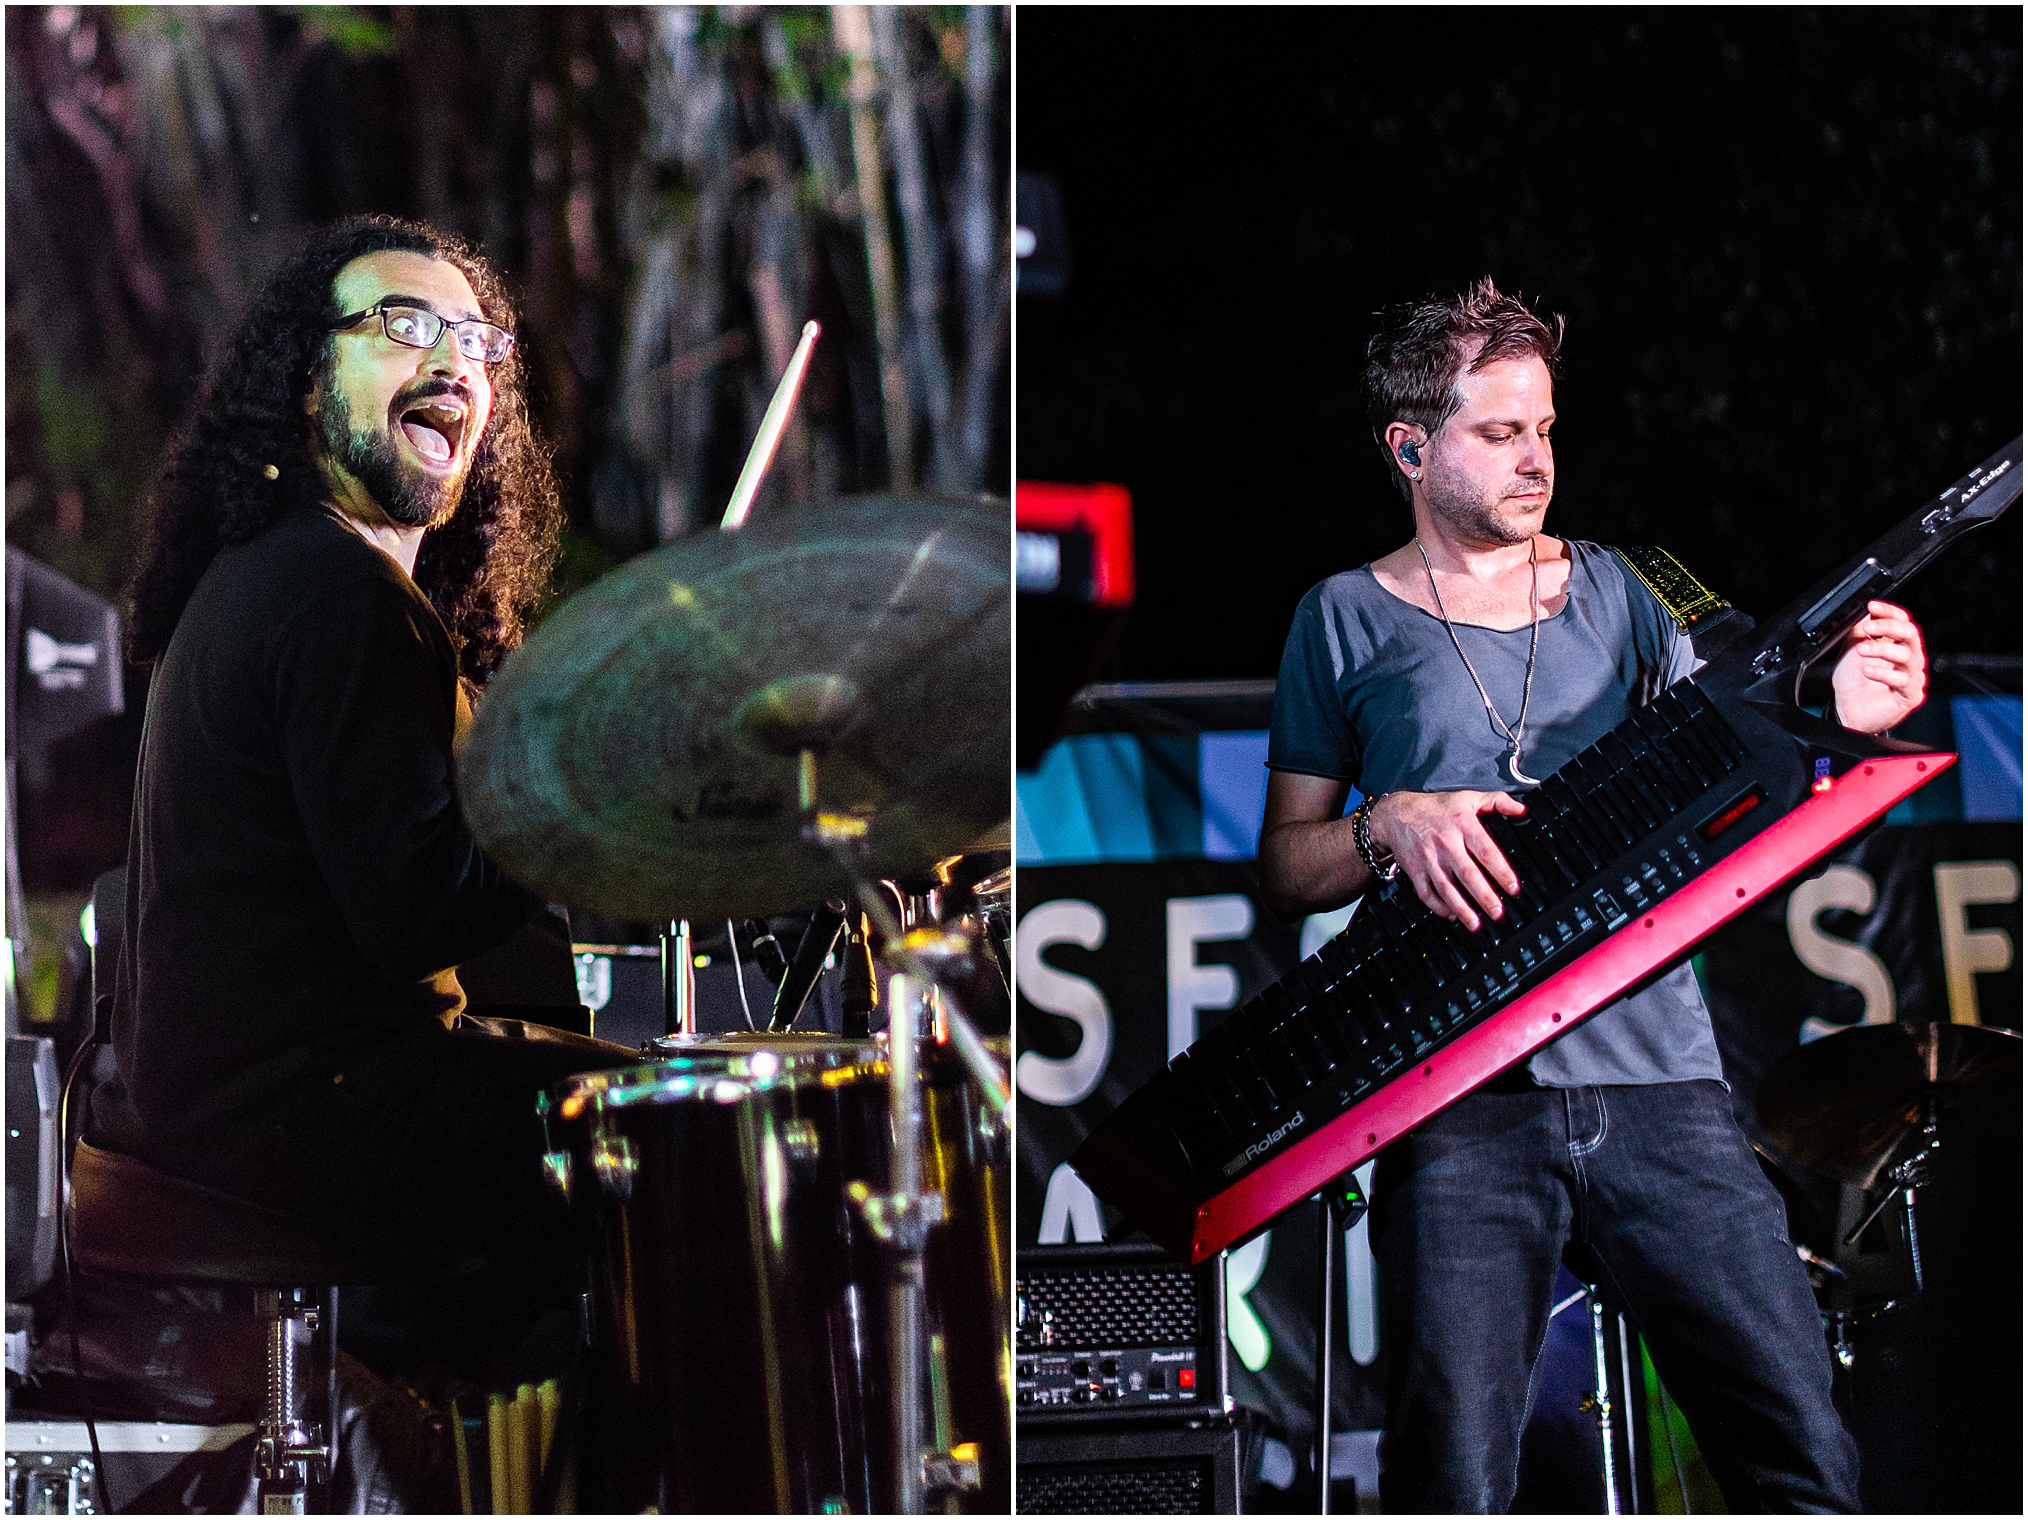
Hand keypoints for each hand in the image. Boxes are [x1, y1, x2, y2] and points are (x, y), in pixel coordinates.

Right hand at [1366, 789, 1527, 931]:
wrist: (1396, 814)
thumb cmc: (1436, 808)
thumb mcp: (1469, 797)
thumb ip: (1498, 801)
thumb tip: (1522, 811)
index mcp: (1463, 825)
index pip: (1485, 851)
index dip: (1501, 871)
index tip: (1513, 888)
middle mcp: (1446, 844)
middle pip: (1467, 874)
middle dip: (1484, 896)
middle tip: (1498, 913)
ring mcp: (1429, 860)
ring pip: (1446, 888)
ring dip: (1462, 909)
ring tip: (1476, 924)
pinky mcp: (1416, 871)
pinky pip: (1427, 893)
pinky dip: (1439, 907)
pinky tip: (1452, 916)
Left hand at [1831, 600, 1926, 734]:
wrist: (1846, 711)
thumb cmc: (1852, 682)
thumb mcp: (1851, 649)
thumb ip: (1859, 631)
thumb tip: (1866, 612)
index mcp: (1897, 645)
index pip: (1902, 621)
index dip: (1889, 612)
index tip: (1872, 606)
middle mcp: (1908, 659)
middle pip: (1910, 634)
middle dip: (1889, 626)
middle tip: (1869, 627)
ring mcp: (1911, 676)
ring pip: (1907, 655)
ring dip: (1882, 649)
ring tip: (1862, 651)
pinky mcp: (1910, 695)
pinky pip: (1903, 680)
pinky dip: (1884, 673)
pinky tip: (1868, 671)